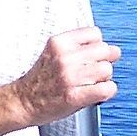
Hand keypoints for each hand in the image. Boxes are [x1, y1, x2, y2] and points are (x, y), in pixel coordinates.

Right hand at [0, 26, 119, 135]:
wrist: (23, 102)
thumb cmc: (40, 80)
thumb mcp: (54, 53)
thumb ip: (78, 48)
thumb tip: (113, 50)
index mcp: (59, 42)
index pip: (95, 33)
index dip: (98, 45)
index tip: (93, 55)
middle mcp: (65, 57)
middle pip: (104, 50)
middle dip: (104, 61)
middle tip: (95, 72)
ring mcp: (69, 76)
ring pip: (106, 69)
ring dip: (104, 78)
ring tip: (92, 83)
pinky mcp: (75, 96)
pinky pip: (106, 89)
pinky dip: (107, 92)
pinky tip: (97, 94)